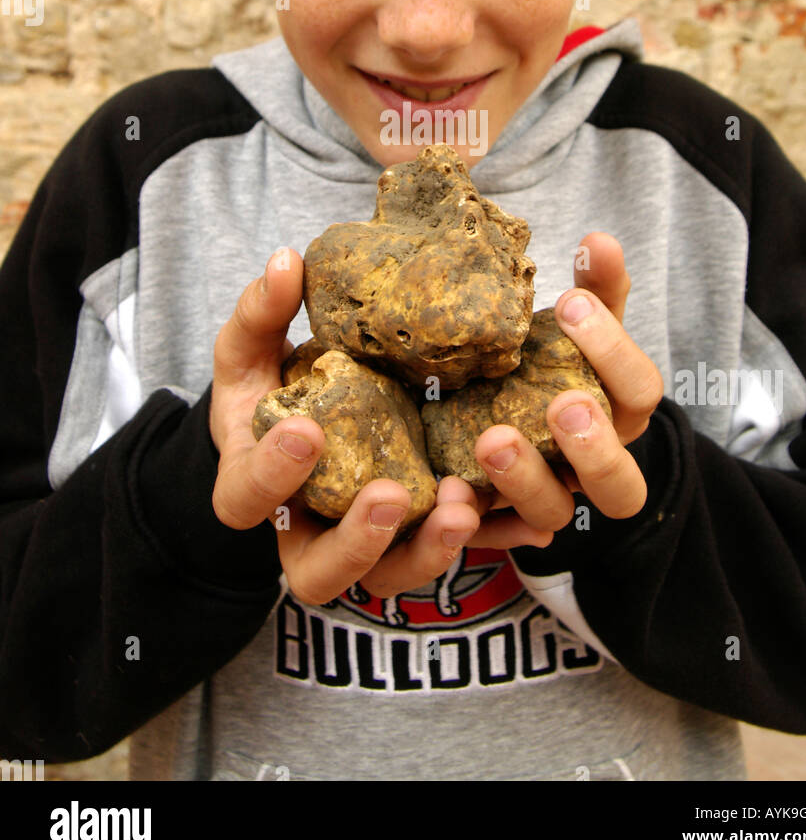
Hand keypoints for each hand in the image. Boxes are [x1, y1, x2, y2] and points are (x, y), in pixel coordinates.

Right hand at [209, 247, 553, 604]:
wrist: (304, 421)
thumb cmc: (271, 385)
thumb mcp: (252, 348)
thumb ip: (262, 311)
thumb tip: (285, 260)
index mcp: (255, 485)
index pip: (247, 499)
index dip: (271, 474)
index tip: (307, 429)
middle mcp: (307, 531)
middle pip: (318, 573)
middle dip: (356, 541)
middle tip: (390, 494)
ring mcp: (363, 544)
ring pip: (388, 579)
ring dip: (427, 551)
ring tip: (463, 506)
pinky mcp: (415, 539)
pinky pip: (448, 556)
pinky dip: (486, 543)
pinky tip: (524, 521)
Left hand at [468, 232, 663, 545]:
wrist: (505, 409)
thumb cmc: (553, 361)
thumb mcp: (578, 325)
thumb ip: (595, 288)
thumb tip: (599, 239)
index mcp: (620, 414)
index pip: (640, 391)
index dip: (613, 351)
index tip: (572, 304)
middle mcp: (592, 468)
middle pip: (619, 486)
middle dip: (594, 448)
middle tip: (561, 404)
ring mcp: (546, 500)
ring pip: (552, 514)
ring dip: (526, 481)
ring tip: (491, 439)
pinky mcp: (495, 520)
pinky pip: (490, 535)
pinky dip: (475, 521)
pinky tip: (452, 492)